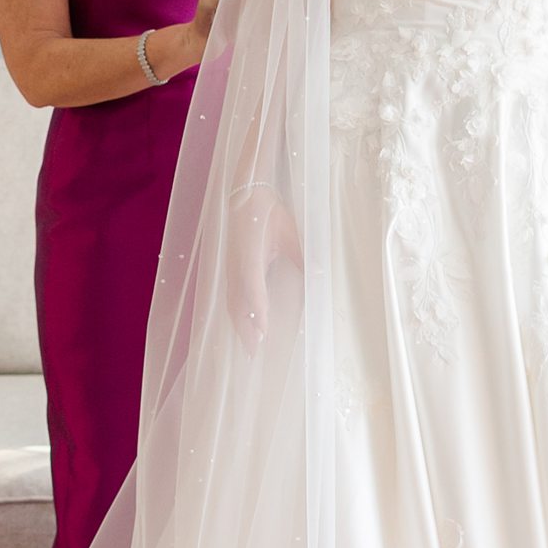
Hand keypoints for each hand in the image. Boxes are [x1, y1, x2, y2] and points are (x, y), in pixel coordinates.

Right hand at [227, 183, 302, 354]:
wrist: (247, 194)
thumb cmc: (268, 213)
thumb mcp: (290, 234)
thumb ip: (300, 255)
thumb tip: (316, 276)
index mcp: (251, 255)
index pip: (252, 287)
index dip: (257, 309)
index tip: (263, 330)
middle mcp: (237, 265)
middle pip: (237, 303)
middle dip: (245, 329)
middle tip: (254, 353)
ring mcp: (231, 267)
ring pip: (232, 302)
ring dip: (239, 325)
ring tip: (247, 347)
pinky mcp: (231, 267)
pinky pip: (231, 295)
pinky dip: (236, 313)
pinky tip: (242, 324)